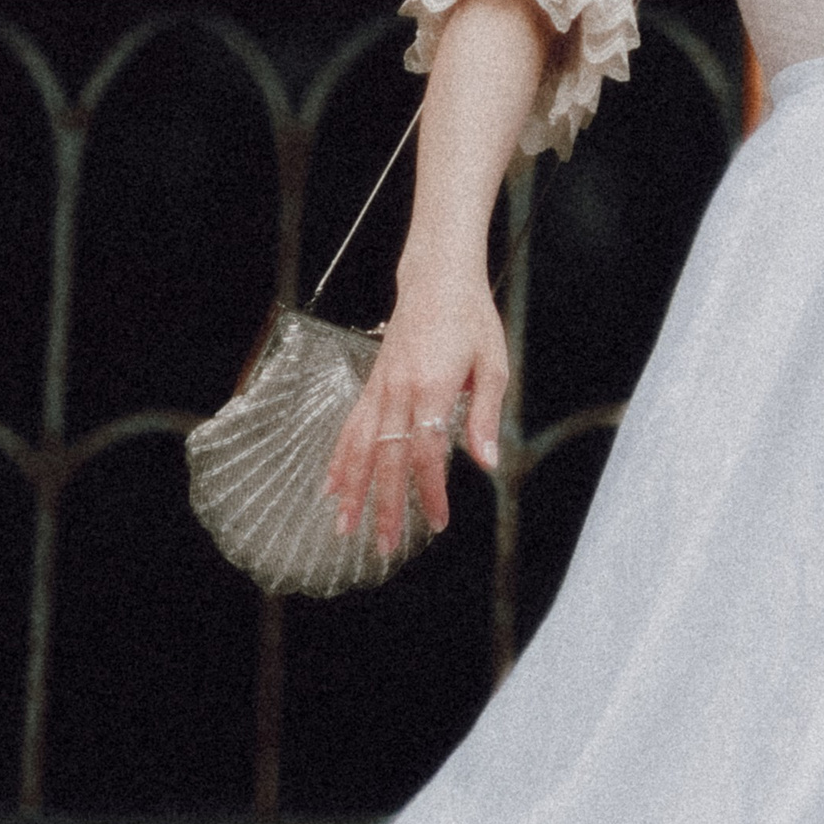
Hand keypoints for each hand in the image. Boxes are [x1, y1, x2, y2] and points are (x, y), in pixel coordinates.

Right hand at [326, 255, 508, 557]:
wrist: (436, 277)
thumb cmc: (470, 317)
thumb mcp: (493, 363)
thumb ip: (486, 415)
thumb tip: (486, 462)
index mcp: (434, 387)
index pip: (427, 452)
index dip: (431, 491)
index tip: (438, 520)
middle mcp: (400, 390)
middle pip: (389, 459)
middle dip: (385, 506)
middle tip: (383, 546)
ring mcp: (381, 387)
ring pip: (361, 447)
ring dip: (352, 490)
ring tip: (343, 526)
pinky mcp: (373, 383)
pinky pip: (351, 426)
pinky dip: (339, 458)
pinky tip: (330, 484)